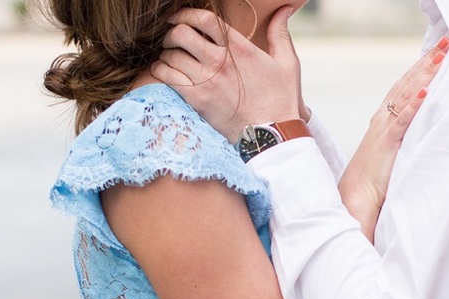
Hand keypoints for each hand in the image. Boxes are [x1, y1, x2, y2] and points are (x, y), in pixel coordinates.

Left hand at [151, 6, 303, 142]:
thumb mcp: (287, 64)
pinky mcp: (198, 101)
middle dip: (172, 32)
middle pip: (181, 33)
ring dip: (166, 54)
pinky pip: (168, 77)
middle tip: (173, 39)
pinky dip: (161, 71)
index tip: (180, 18)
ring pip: (171, 55)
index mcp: (239, 48)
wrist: (273, 136)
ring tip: (170, 58)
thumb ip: (280, 33)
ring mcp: (207, 81)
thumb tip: (284, 10)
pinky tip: (164, 72)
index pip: (204, 18)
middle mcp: (220, 61)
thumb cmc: (281, 101)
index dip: (186, 14)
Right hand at [339, 37, 448, 240]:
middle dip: (427, 62)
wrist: (356, 196)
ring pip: (406, 95)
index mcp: (383, 120)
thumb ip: (401, 139)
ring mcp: (383, 129)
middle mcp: (382, 119)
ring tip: (441, 57)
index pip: (404, 87)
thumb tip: (418, 132)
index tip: (438, 52)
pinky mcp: (386, 143)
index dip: (420, 68)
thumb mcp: (389, 153)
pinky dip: (413, 105)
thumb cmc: (373, 179)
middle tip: (446, 42)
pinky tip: (424, 91)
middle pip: (407, 83)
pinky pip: (401, 121)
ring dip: (424, 75)